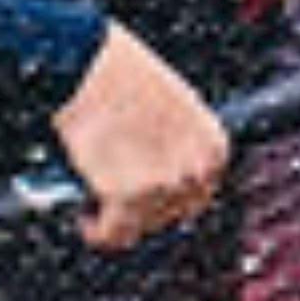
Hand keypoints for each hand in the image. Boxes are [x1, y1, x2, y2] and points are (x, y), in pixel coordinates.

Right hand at [54, 24, 230, 250]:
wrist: (90, 66)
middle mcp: (196, 170)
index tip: (147, 198)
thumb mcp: (172, 108)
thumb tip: (160, 178)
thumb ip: (176, 146)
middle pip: (172, 214)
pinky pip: (113, 234)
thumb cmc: (123, 78)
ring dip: (118, 218)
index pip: (200, 193)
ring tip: (96, 204)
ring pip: (140, 225)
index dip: (171, 199)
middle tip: (116, 202)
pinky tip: (86, 221)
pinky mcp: (127, 197)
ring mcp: (164, 186)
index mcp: (213, 148)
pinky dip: (97, 232)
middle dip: (144, 210)